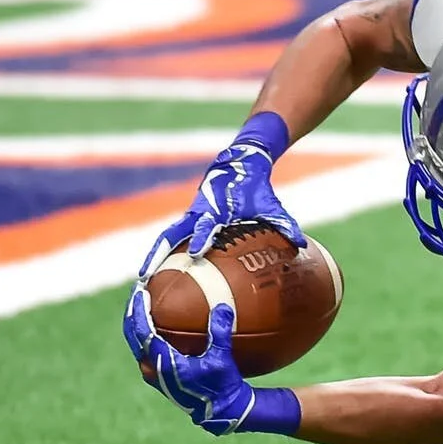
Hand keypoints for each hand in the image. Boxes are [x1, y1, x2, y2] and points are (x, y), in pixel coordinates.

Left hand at [121, 288, 298, 436]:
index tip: (140, 290)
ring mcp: (152, 372)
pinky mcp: (157, 374)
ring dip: (137, 322)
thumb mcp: (222, 357)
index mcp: (162, 363)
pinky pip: (146, 348)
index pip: (142, 332)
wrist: (219, 410)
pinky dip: (147, 332)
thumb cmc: (221, 385)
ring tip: (142, 302)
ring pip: (137, 342)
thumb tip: (222, 306)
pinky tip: (157, 320)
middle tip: (136, 290)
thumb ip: (220, 332)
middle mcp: (151, 368)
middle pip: (132, 335)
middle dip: (132, 311)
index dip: (139, 310)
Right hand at [139, 120, 302, 278]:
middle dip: (159, 253)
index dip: (201, 239)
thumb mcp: (269, 204)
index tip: (197, 254)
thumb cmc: (255, 188)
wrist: (239, 165)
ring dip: (154, 256)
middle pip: (173, 234)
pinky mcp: (188, 220)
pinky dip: (163, 252)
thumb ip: (283, 222)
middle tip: (147, 273)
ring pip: (167, 237)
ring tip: (142, 278)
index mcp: (216, 209)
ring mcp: (190, 217)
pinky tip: (156, 273)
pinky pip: (172, 238)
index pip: (206, 226)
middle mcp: (197, 213)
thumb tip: (301, 243)